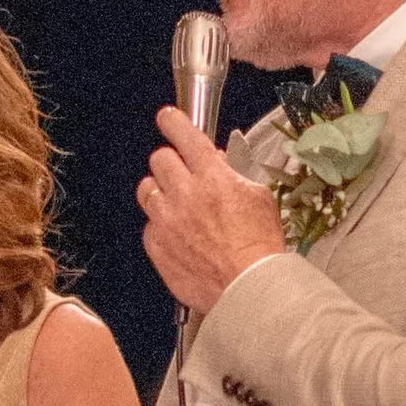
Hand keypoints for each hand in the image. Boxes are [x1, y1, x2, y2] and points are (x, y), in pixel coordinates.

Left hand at [137, 106, 284, 313]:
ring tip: (176, 204)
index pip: (184, 135)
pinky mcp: (156, 245)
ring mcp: (166, 220)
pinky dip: (160, 225)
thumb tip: (218, 163)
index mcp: (212, 176)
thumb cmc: (258, 247)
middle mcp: (184, 193)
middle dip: (170, 161)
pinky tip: (178, 234)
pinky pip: (149, 224)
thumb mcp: (259, 197)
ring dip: (160, 191)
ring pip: (146, 189)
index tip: (168, 118)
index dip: (173, 122)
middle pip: (159, 158)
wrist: (248, 287)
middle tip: (182, 173)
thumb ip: (234, 174)